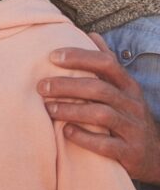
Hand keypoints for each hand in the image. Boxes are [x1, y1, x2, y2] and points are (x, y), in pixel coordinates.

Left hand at [39, 32, 159, 183]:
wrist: (157, 156)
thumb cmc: (129, 116)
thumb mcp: (123, 89)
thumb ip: (107, 63)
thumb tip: (92, 34)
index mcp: (129, 86)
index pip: (106, 63)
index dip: (80, 57)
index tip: (52, 56)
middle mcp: (133, 105)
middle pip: (99, 88)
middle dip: (67, 85)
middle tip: (41, 86)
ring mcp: (133, 129)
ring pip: (102, 115)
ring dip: (71, 110)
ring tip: (48, 108)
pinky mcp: (130, 153)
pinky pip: (107, 145)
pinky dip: (84, 137)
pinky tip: (66, 132)